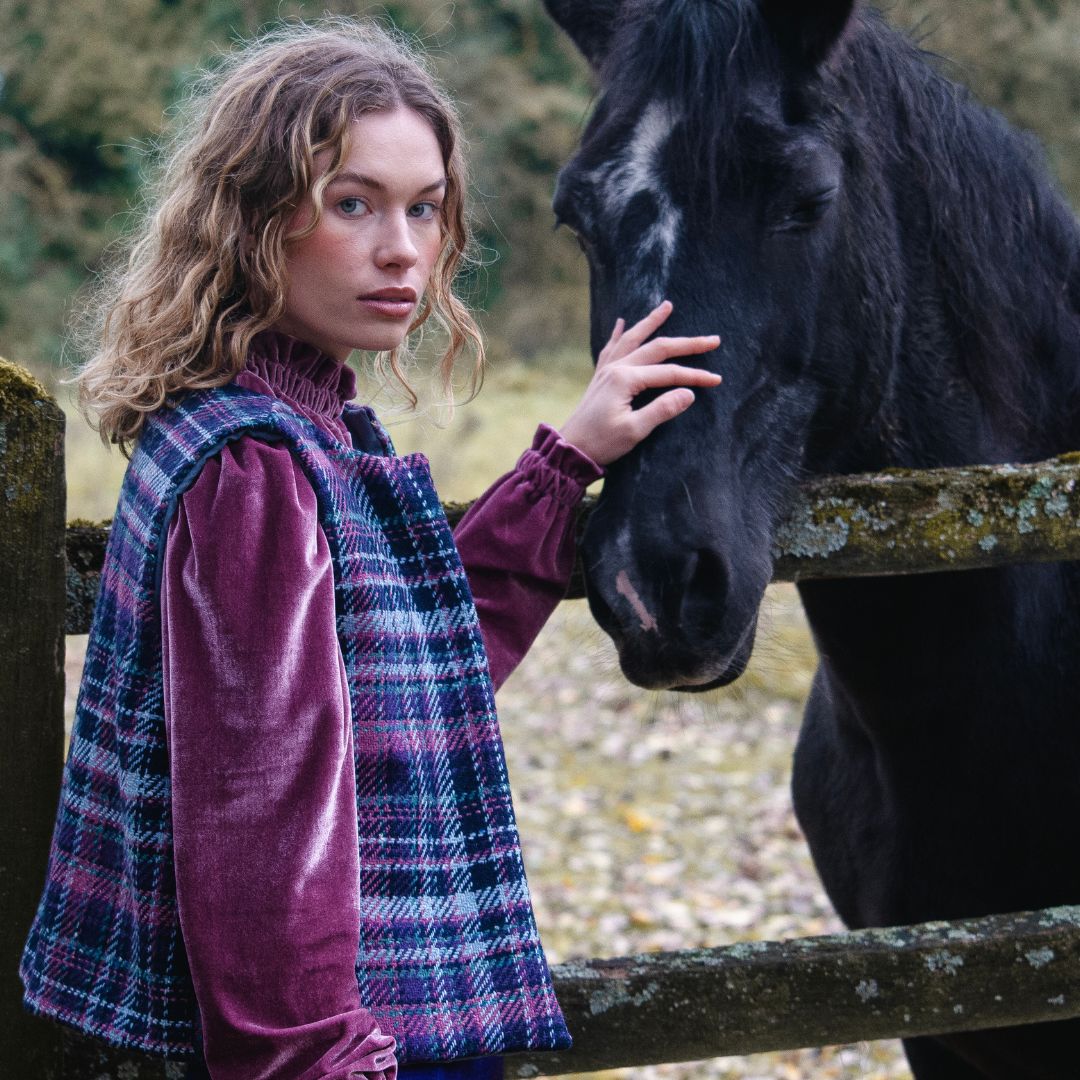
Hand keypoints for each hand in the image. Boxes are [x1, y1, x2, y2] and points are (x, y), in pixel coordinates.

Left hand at [558, 300, 721, 466]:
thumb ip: (662, 410)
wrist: (570, 450)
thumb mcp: (635, 431)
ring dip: (651, 322)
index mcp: (625, 380)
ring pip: (633, 339)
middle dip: (687, 343)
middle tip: (712, 339)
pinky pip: (612, 348)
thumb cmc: (602, 443)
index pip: (670, 373)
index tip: (717, 380)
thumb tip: (689, 393)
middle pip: (657, 348)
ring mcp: (606, 370)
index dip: (695, 376)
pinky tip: (621, 323)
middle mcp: (616, 368)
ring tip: (667, 306)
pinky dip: (619, 334)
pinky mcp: (600, 377)